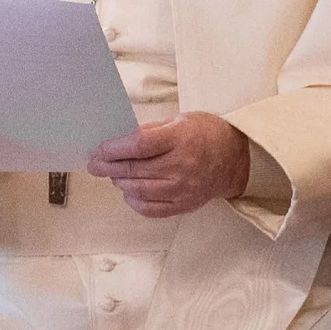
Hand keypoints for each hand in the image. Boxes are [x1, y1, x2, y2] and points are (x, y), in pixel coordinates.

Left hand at [85, 112, 251, 218]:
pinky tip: (129, 192)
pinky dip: (135, 202)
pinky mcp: (185, 205)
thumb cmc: (205, 134)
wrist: (235, 158)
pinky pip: (152, 209)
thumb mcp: (178, 119)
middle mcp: (182, 166)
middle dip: (109, 167)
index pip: (138, 146)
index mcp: (179, 139)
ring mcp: (184, 189)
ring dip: (120, 183)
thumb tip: (118, 141)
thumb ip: (149, 131)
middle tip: (95, 165)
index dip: (113, 149)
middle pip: (135, 170)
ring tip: (114, 175)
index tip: (98, 151)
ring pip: (140, 191)